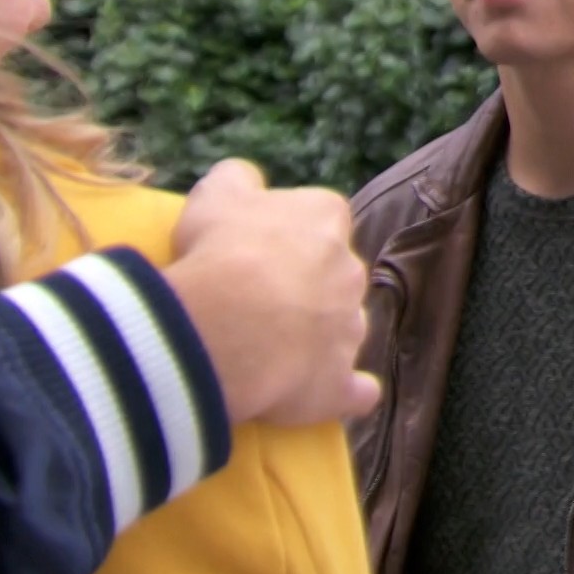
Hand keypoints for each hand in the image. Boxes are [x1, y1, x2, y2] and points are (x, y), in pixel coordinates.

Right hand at [162, 159, 381, 425]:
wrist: (228, 324)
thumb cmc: (219, 250)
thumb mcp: (216, 193)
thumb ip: (237, 179)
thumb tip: (247, 178)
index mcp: (326, 219)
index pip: (320, 216)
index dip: (289, 232)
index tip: (258, 247)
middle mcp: (350, 270)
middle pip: (335, 273)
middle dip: (307, 284)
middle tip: (259, 300)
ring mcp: (351, 329)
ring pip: (344, 329)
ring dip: (320, 336)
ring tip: (275, 350)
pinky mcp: (341, 382)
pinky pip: (356, 391)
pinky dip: (351, 393)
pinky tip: (343, 395)